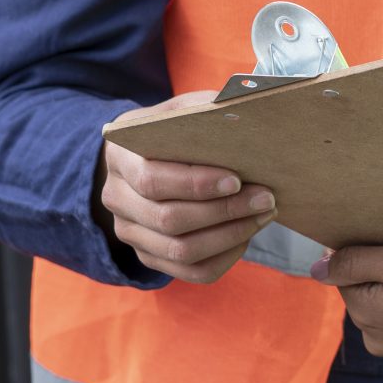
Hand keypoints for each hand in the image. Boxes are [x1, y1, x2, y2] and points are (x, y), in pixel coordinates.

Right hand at [98, 92, 277, 283]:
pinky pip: (189, 271)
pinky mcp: (148, 255)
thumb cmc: (173, 130)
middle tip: (265, 198)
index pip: (151, 179)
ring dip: (229, 236)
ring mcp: (130, 232)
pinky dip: (223, 258)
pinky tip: (246, 236)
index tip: (236, 180)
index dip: (195, 184)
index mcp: (120, 156)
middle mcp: (116, 198)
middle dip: (223, 211)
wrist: (144, 157)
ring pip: (179, 251)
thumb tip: (246, 115)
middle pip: (167, 219)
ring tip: (263, 215)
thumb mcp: (181, 110)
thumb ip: (205, 111)